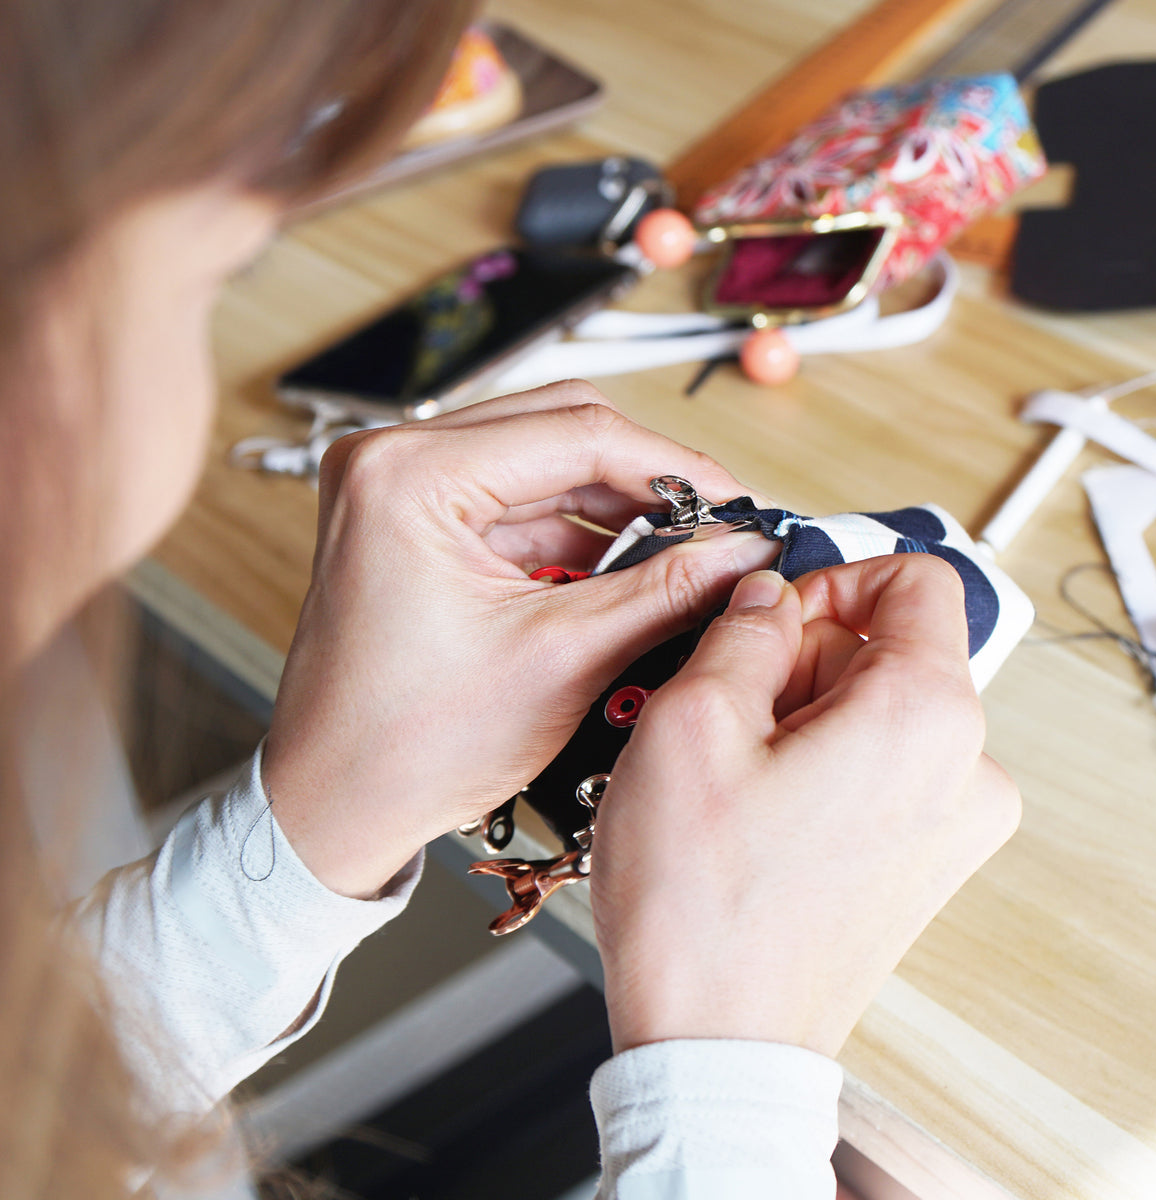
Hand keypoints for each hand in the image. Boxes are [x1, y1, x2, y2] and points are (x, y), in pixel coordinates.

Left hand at [263, 383, 775, 897]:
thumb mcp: (560, 661)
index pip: (577, 432)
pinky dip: (578, 530)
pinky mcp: (414, 520)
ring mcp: (398, 486)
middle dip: (648, 479)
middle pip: (561, 427)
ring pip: (544, 460)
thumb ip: (664, 594)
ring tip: (681, 551)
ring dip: (617, 505)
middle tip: (716, 525)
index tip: (738, 502)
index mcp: (409, 476)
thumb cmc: (405, 747)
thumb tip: (741, 552)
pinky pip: (518, 500)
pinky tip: (629, 566)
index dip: (676, 467)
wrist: (334, 805)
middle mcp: (392, 460)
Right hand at [590, 556, 1020, 1057]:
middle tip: (726, 708)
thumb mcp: (693, 722)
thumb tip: (767, 597)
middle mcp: (964, 771)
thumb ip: (743, 629)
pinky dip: (817, 763)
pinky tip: (756, 808)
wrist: (715, 1041)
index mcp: (925, 717)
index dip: (832, 576)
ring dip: (799, 714)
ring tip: (734, 773)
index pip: (917, 579)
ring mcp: (951, 825)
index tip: (775, 614)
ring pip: (874, 709)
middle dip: (801, 657)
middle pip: (888, 648)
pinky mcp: (924, 862)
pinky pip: (877, 768)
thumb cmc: (704, 907)